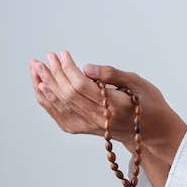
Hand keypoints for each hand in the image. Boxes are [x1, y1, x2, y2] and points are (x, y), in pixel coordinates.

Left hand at [30, 50, 186, 186]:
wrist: (151, 132)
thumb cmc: (148, 104)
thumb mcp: (138, 83)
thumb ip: (112, 75)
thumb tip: (87, 68)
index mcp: (114, 106)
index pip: (82, 86)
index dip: (68, 69)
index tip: (62, 54)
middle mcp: (99, 119)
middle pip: (68, 95)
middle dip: (53, 74)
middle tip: (43, 58)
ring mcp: (90, 126)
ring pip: (60, 105)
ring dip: (45, 86)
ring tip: (35, 69)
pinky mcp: (83, 129)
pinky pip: (59, 116)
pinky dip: (47, 101)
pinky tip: (40, 87)